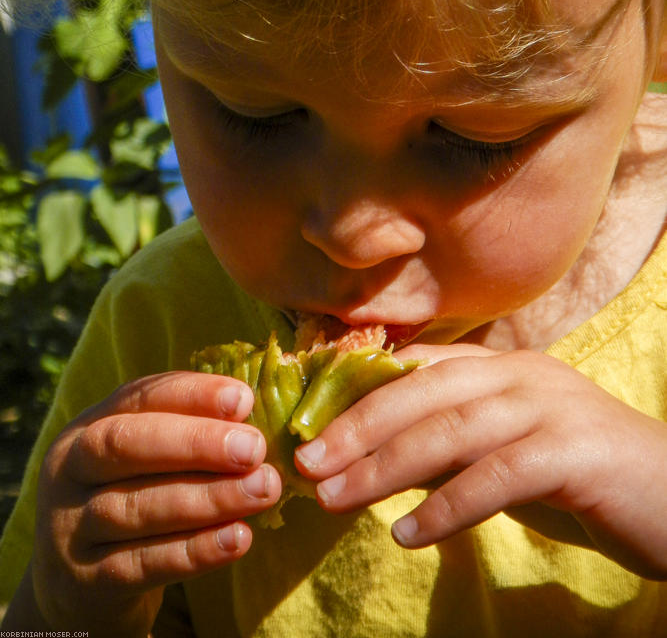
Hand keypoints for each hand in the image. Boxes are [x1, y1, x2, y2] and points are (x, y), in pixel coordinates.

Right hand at [30, 371, 281, 634]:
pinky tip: (238, 538)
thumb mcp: (145, 458)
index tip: (243, 399)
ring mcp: (70, 528)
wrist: (77, 585)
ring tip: (261, 490)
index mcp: (88, 426)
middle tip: (254, 448)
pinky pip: (142, 565)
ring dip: (208, 498)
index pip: (137, 397)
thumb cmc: (132, 497)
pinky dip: (194, 551)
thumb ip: (187, 430)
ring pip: (137, 508)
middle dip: (196, 444)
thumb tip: (248, 412)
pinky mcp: (85, 582)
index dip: (191, 395)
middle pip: (126, 446)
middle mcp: (69, 470)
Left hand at [295, 345, 666, 578]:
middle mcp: (520, 375)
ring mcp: (548, 407)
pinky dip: (445, 507)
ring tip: (335, 498)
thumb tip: (377, 464)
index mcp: (501, 368)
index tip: (307, 424)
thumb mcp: (506, 453)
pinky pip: (495, 476)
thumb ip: (452, 448)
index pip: (415, 370)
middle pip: (421, 393)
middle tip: (306, 462)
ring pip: (449, 430)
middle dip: (356, 427)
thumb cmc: (582, 477)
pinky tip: (407, 534)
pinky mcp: (572, 451)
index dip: (357, 393)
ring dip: (383, 467)